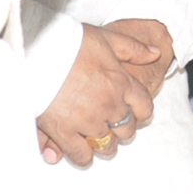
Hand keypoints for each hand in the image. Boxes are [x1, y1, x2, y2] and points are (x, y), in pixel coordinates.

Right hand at [36, 21, 169, 165]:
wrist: (36, 50)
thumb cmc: (68, 41)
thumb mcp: (106, 37)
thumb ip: (133, 48)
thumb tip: (156, 53)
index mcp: (121, 83)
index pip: (144, 107)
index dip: (140, 111)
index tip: (134, 111)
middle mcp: (109, 105)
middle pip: (127, 129)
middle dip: (122, 128)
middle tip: (113, 124)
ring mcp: (88, 121)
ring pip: (107, 144)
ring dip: (104, 143)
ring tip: (96, 137)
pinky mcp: (65, 132)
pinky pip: (81, 155)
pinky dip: (83, 156)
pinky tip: (80, 150)